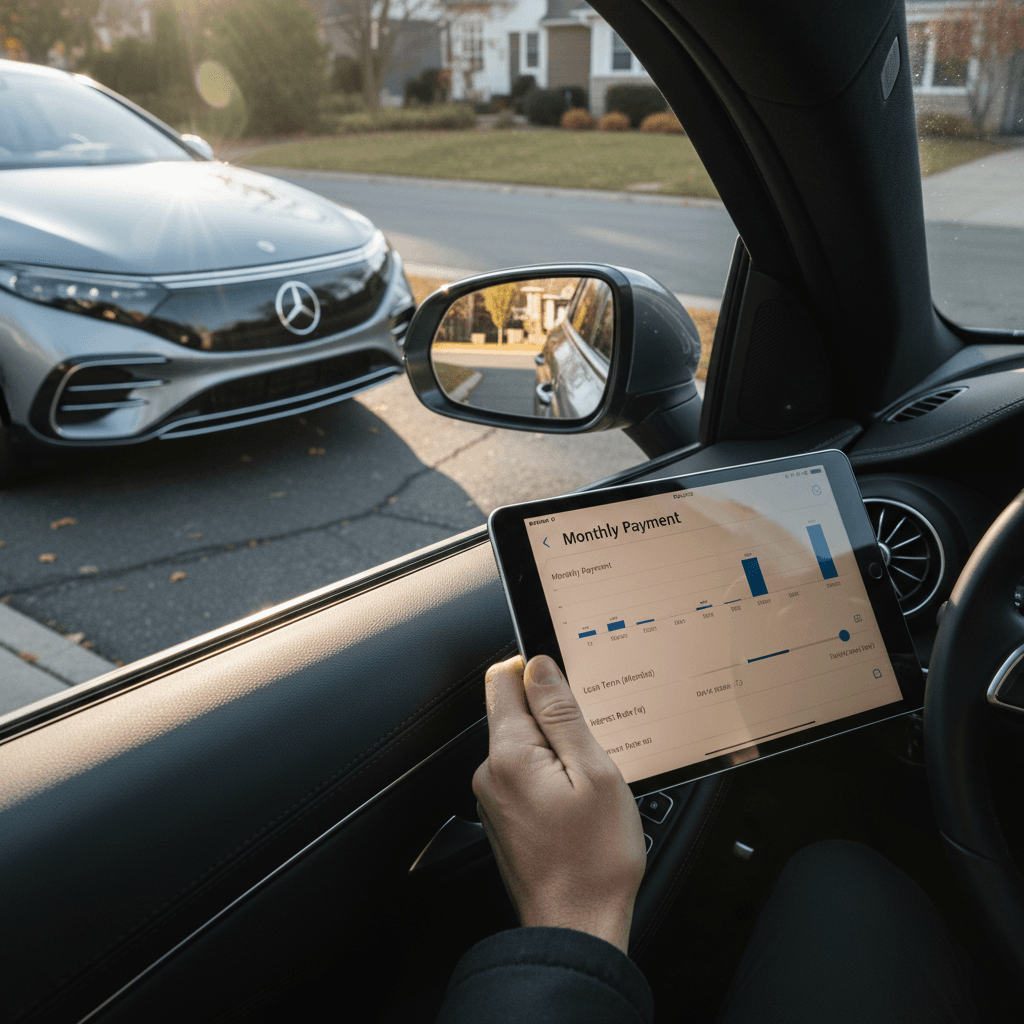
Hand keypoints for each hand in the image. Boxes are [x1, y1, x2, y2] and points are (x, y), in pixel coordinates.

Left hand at [472, 654, 646, 952]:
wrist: (576, 928)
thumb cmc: (593, 860)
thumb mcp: (594, 772)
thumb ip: (562, 713)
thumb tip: (540, 666)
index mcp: (509, 754)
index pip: (505, 679)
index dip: (538, 670)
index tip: (569, 684)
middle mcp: (490, 772)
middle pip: (516, 712)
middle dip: (555, 718)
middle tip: (592, 749)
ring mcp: (493, 796)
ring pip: (524, 745)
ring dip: (557, 751)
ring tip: (589, 786)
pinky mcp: (502, 815)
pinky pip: (524, 775)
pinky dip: (551, 777)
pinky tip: (577, 804)